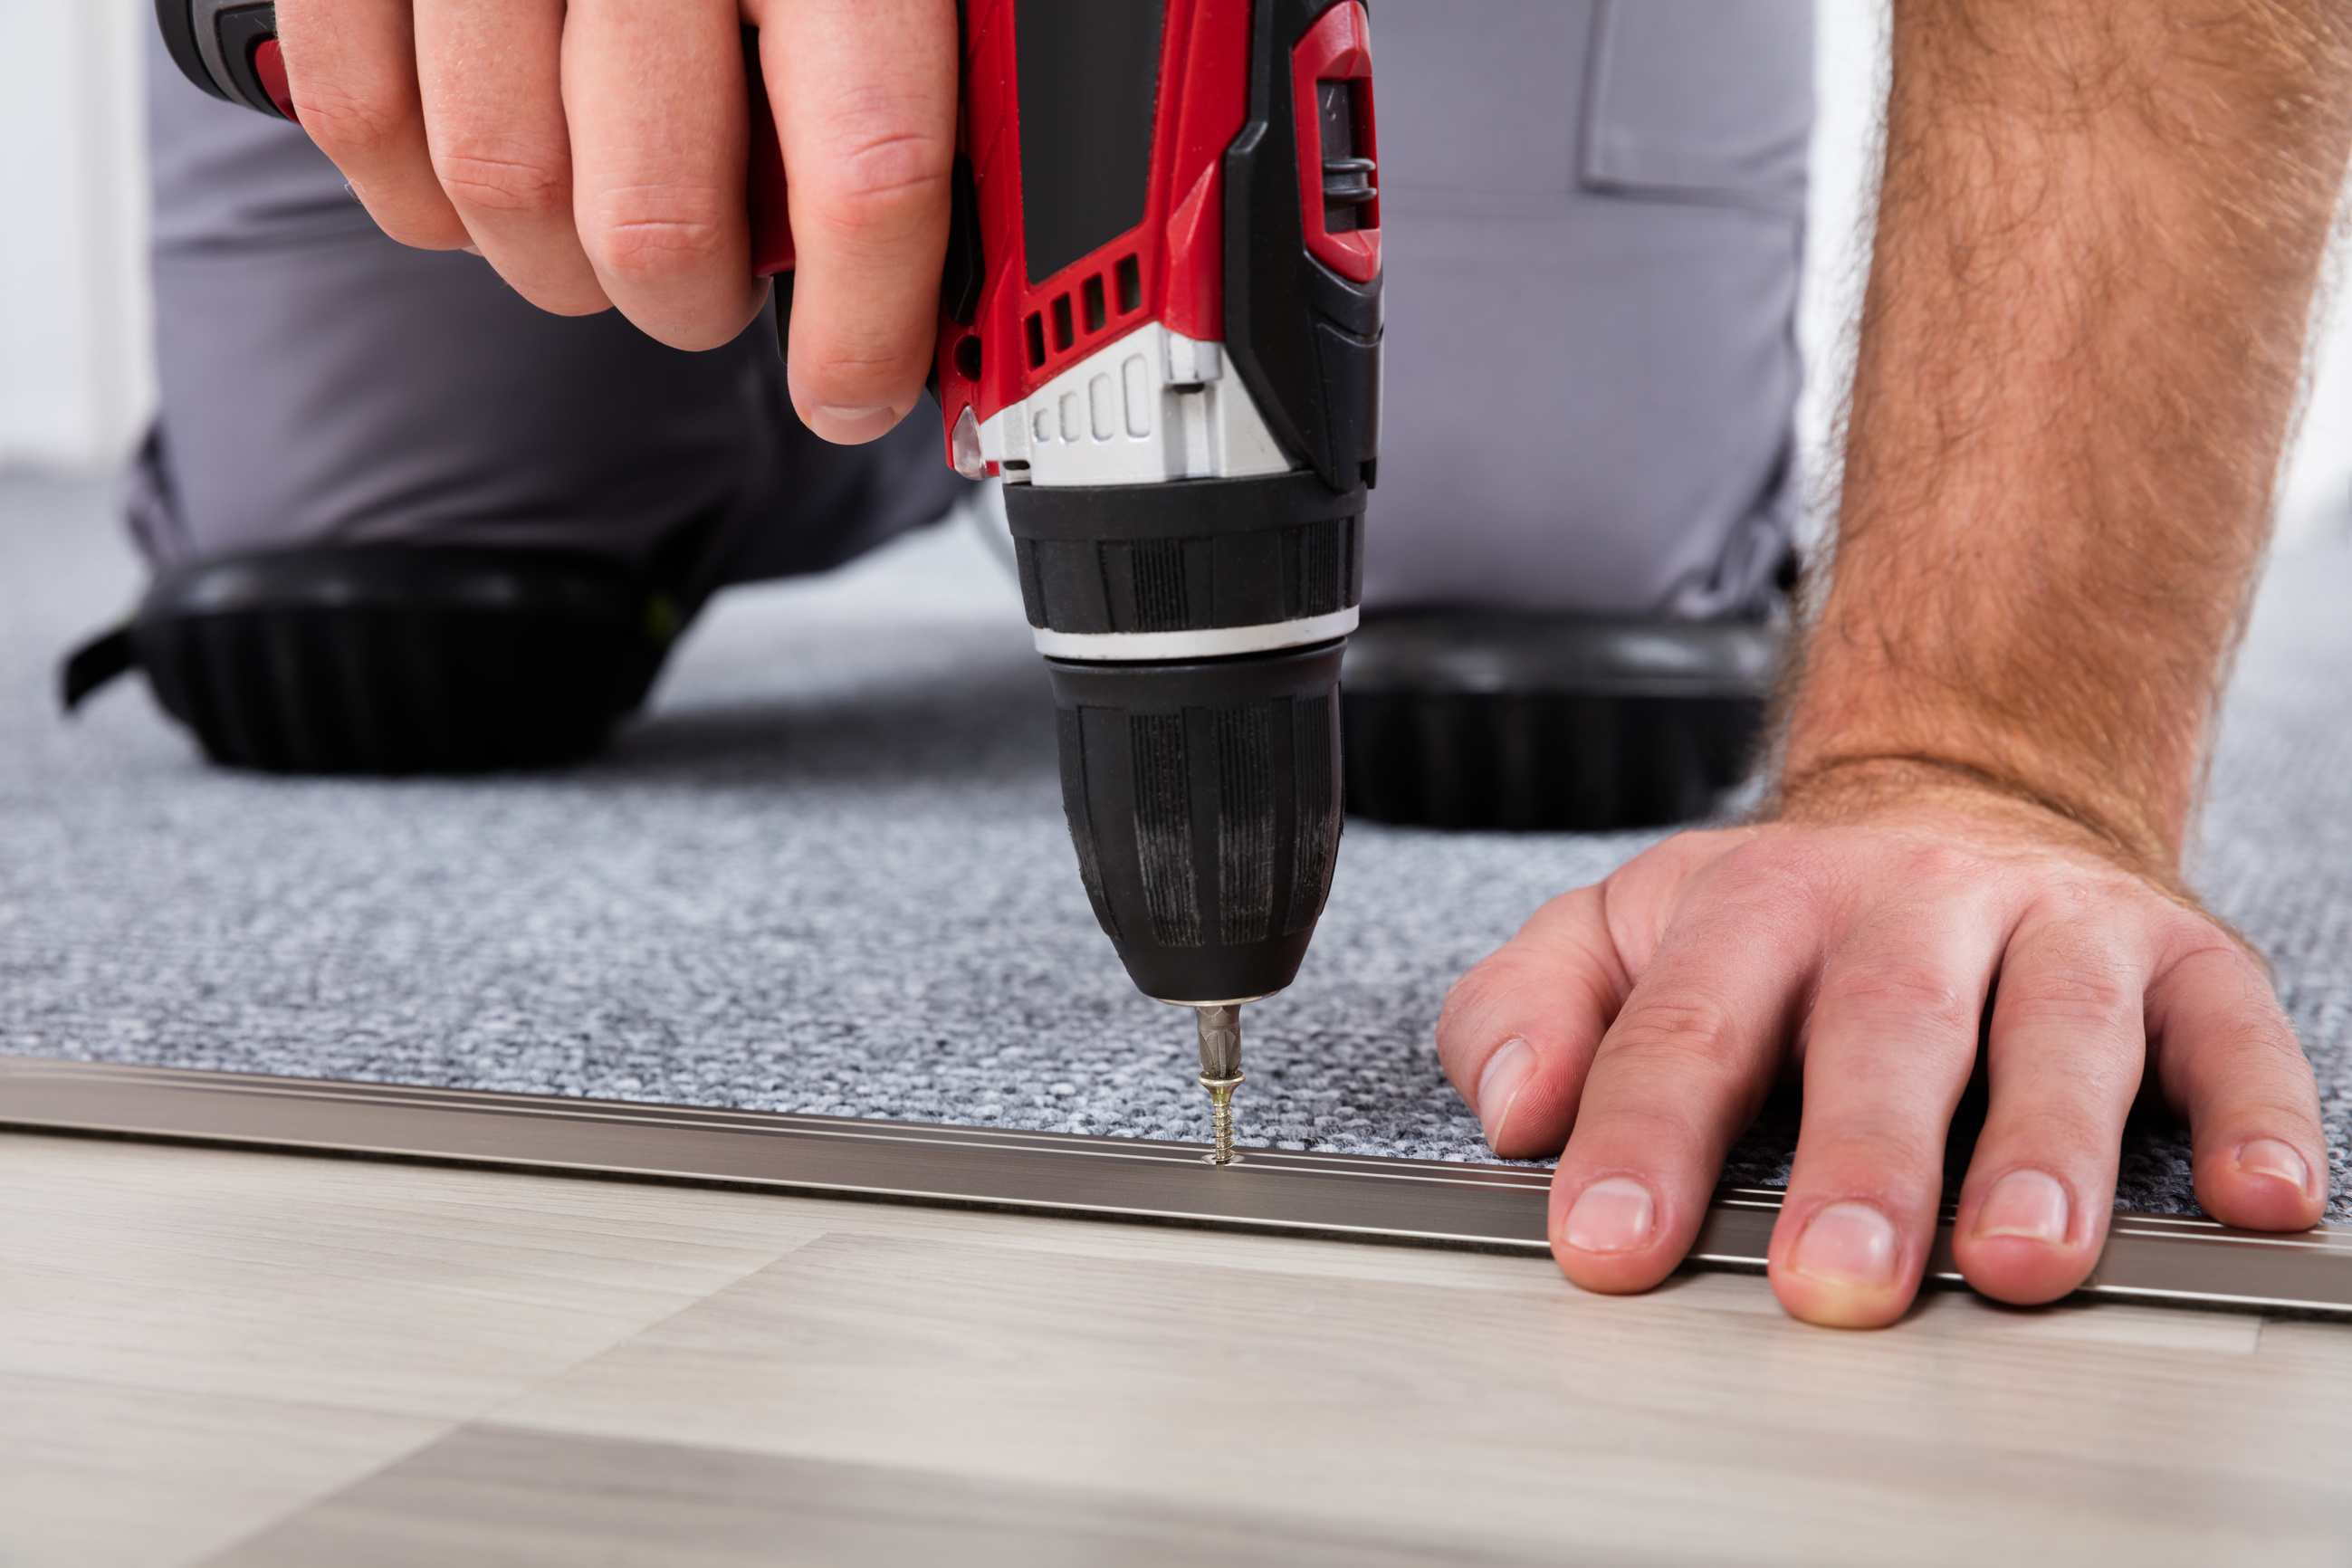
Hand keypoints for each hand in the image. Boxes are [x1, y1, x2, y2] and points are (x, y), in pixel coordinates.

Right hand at [273, 0, 956, 440]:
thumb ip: (924, 49)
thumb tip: (965, 228)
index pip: (866, 166)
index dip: (869, 323)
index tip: (858, 389)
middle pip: (654, 215)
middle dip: (697, 301)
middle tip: (728, 289)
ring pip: (504, 191)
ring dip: (566, 263)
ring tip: (616, 223)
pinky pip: (363, 121)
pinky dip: (426, 191)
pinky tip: (493, 173)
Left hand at [1436, 768, 2329, 1328]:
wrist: (1961, 795)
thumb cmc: (1781, 915)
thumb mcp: (1622, 928)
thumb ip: (1531, 1008)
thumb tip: (1511, 1109)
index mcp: (1756, 904)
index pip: (1686, 1027)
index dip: (1643, 1140)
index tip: (1610, 1248)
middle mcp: (1909, 904)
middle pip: (1881, 1030)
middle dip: (1860, 1161)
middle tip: (1835, 1281)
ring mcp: (2053, 927)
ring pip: (2057, 1030)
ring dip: (2045, 1148)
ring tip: (2020, 1258)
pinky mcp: (2184, 959)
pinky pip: (2232, 1033)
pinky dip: (2254, 1115)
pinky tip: (2255, 1200)